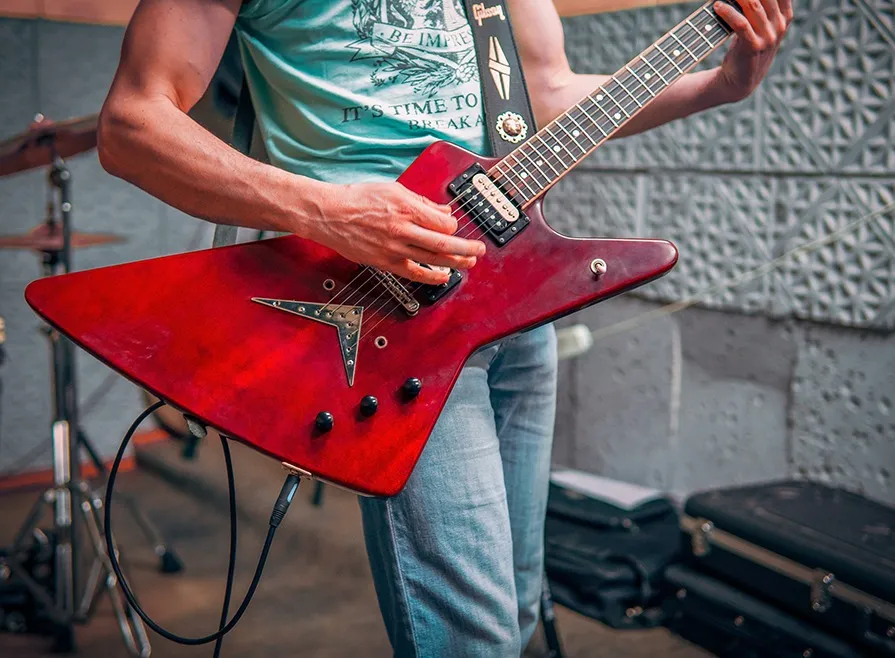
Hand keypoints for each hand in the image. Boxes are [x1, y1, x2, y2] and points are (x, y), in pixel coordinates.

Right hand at [306, 182, 485, 284]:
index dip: (454, 226)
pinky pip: (413, 272)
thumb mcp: (393, 189)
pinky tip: (443, 276)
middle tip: (480, 250)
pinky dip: (431, 276)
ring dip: (455, 263)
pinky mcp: (385, 261)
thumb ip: (422, 201)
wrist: (329, 214)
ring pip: (432, 259)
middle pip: (443, 243)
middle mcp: (401, 229)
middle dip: (466, 248)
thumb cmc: (357, 199)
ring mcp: (393, 248)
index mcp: (405, 207)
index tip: (455, 227)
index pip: (443, 223)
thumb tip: (444, 211)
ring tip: (469, 263)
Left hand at [714, 0, 791, 101]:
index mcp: (785, 15)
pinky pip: (741, 24)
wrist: (740, 81)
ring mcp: (769, 36)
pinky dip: (728, 12)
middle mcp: (780, 25)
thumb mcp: (758, 25)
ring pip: (753, 5)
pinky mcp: (754, 47)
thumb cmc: (745, 47)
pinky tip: (717, 6)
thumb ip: (759, 6)